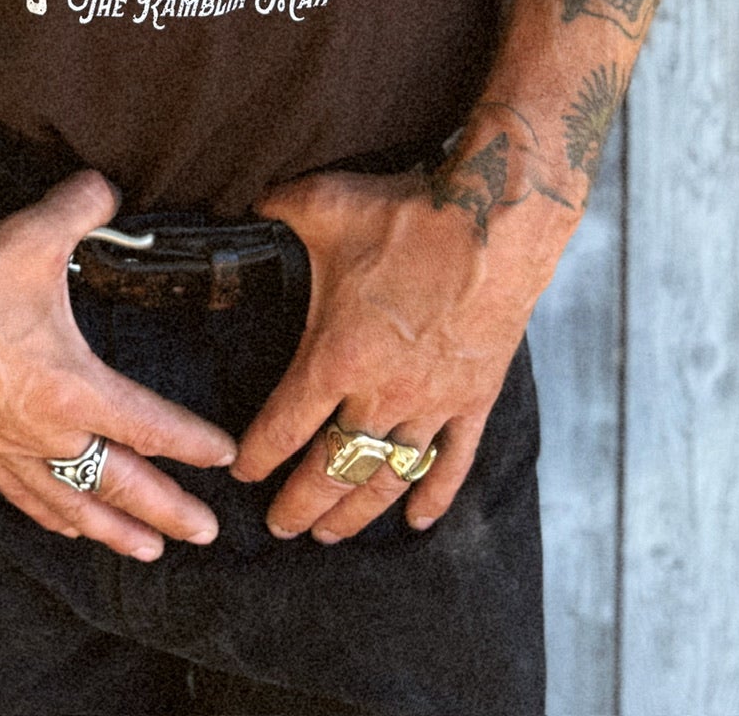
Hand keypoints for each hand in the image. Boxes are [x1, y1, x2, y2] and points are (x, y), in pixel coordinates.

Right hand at [0, 170, 236, 560]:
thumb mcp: (33, 232)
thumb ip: (84, 204)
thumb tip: (109, 186)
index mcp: (70, 387)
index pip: (149, 425)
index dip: (192, 442)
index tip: (226, 457)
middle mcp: (44, 429)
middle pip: (120, 482)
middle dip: (168, 510)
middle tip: (208, 534)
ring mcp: (6, 444)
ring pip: (71, 501)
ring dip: (113, 530)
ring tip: (148, 551)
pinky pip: (21, 493)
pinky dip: (50, 514)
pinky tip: (64, 525)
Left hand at [231, 169, 561, 541]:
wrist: (495, 225)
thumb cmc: (411, 218)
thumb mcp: (324, 205)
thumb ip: (277, 211)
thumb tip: (245, 208)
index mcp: (336, 356)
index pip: (283, 427)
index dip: (258, 457)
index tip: (243, 473)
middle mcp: (381, 394)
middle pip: (331, 471)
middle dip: (300, 504)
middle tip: (280, 526)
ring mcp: (431, 403)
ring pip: (386, 477)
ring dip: (356, 511)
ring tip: (331, 533)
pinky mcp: (474, 400)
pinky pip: (452, 463)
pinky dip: (434, 497)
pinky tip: (418, 520)